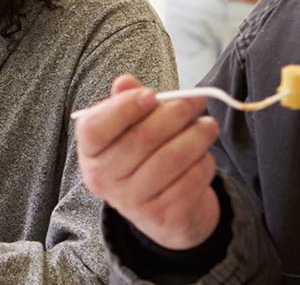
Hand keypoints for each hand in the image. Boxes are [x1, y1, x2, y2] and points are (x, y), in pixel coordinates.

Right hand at [74, 74, 222, 250]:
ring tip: (208, 126)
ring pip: (173, 157)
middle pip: (141, 138)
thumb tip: (125, 82)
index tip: (151, 94)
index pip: (94, 129)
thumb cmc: (145, 156)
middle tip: (197, 100)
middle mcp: (105, 180)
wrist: (163, 210)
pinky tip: (203, 157)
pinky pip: (192, 179)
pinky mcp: (164, 216)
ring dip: (198, 135)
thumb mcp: (131, 129)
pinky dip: (205, 162)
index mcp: (91, 153)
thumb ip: (128, 102)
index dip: (123, 108)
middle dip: (176, 113)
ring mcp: (133, 202)